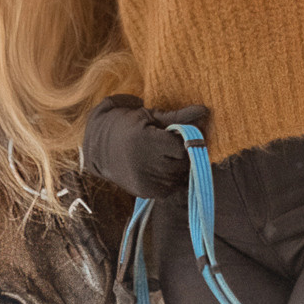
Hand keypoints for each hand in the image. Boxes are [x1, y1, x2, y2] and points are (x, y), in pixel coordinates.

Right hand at [79, 95, 209, 199]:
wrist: (99, 148)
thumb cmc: (128, 125)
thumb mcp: (150, 116)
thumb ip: (179, 116)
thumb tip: (205, 110)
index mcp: (145, 140)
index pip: (183, 147)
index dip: (186, 140)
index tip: (180, 135)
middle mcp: (145, 163)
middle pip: (184, 163)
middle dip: (184, 154)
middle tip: (172, 146)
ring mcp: (145, 181)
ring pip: (180, 177)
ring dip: (179, 167)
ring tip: (164, 156)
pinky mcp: (146, 193)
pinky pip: (171, 188)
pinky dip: (171, 179)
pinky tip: (160, 168)